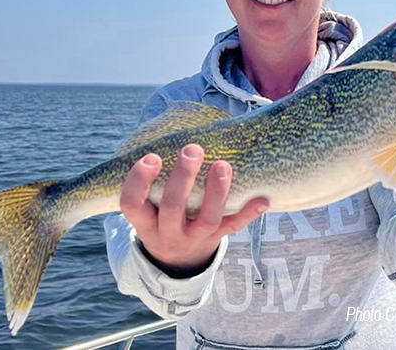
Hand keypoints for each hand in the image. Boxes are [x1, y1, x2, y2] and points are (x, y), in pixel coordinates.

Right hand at [120, 144, 268, 272]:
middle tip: (192, 149)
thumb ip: (150, 182)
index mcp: (145, 223)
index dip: (139, 182)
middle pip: (172, 208)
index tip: (152, 157)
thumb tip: (165, 133)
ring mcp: (193, 239)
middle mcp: (167, 234)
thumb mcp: (147, 209)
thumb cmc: (159, 219)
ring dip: (216, 192)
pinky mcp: (215, 239)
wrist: (176, 262)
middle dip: (182, 178)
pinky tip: (262, 199)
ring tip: (223, 165)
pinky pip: (233, 228)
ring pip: (206, 219)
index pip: (133, 205)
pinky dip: (248, 214)